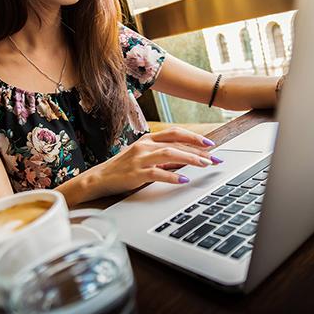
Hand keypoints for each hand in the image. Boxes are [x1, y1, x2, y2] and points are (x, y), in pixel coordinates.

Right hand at [82, 127, 222, 198]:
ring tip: (204, 165)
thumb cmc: (123, 168)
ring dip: (190, 159)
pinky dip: (172, 176)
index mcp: (148, 139)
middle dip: (198, 150)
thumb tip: (186, 159)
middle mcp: (145, 145)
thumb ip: (163, 156)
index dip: (194, 137)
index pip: (175, 133)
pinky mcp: (136, 173)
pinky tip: (183, 179)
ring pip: (170, 154)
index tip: (210, 144)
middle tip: (215, 158)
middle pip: (176, 143)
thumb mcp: (143, 157)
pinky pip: (158, 173)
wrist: (99, 178)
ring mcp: (140, 158)